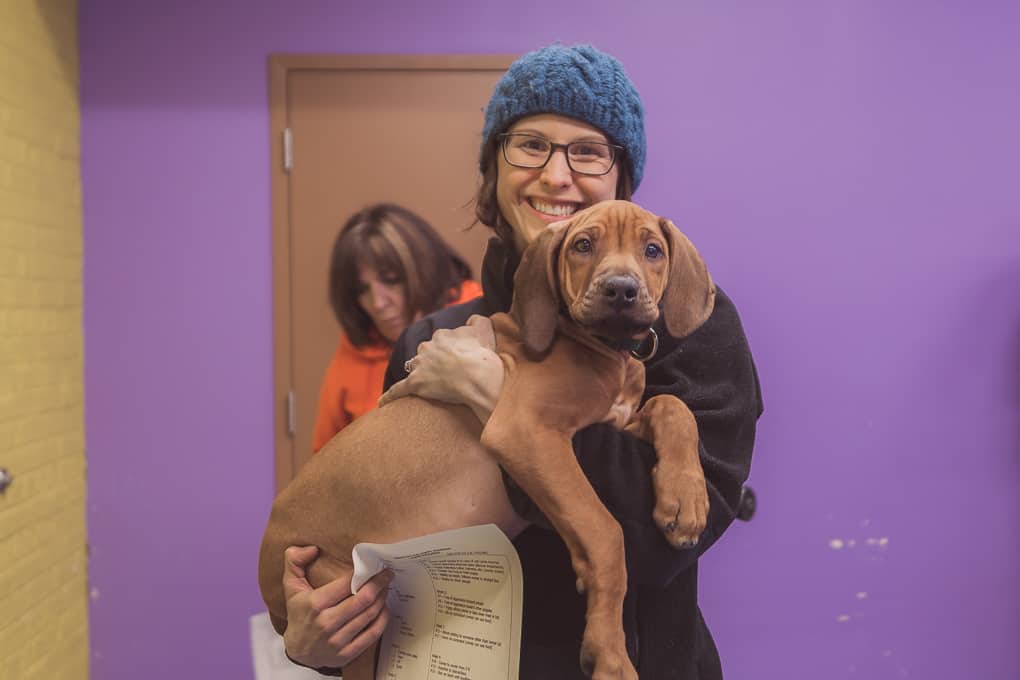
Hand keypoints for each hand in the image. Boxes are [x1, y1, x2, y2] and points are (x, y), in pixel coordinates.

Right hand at [282, 545, 391, 669]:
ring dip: (382, 598)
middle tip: (387, 574)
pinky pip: (373, 634)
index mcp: (315, 604)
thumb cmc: (299, 613)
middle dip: (379, 584)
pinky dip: (382, 618)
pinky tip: (383, 608)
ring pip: (370, 615)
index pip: (347, 584)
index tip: (374, 564)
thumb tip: (312, 548)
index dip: (364, 573)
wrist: (298, 651)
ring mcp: (338, 641)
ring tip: (385, 588)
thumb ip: (294, 561)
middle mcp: (327, 624)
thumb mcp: (291, 586)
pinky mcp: (347, 654)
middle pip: (363, 599)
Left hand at [379, 315, 503, 423]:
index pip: (441, 340)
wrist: (476, 376)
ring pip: (414, 367)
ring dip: (419, 373)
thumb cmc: (481, 356)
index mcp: (442, 335)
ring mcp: (419, 366)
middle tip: (446, 372)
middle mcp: (427, 347)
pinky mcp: (414, 384)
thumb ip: (477, 321)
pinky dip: (390, 396)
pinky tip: (381, 403)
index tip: (458, 358)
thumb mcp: (483, 330)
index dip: (450, 350)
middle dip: (432, 360)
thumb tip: (472, 319)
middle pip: (425, 352)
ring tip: (427, 385)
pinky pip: (399, 390)